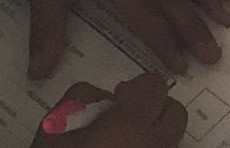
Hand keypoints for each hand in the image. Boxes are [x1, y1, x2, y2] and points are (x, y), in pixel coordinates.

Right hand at [46, 72, 184, 144]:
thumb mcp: (54, 123)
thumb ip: (84, 96)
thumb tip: (106, 99)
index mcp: (130, 126)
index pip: (156, 87)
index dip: (138, 88)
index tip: (119, 96)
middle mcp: (153, 146)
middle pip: (176, 115)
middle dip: (155, 109)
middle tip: (125, 117)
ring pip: (170, 138)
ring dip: (152, 131)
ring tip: (122, 137)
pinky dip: (148, 146)